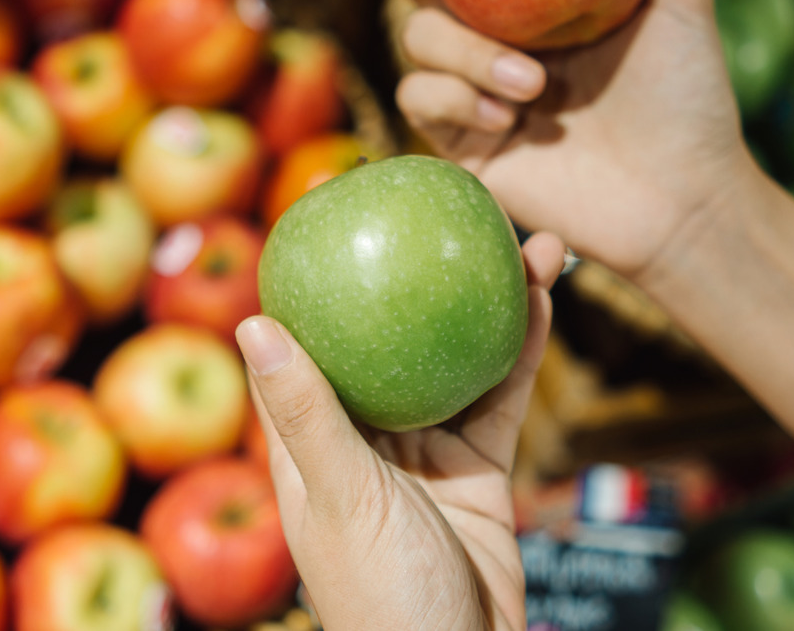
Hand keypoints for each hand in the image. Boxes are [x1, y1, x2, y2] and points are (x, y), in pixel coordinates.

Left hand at [237, 232, 563, 630]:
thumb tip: (252, 321)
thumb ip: (307, 413)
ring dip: (485, 301)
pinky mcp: (477, 472)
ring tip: (521, 240)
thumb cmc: (380, 597)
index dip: (312, 274)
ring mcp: (423, 453)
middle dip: (418, 275)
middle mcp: (363, 437)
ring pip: (453, 359)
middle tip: (448, 207)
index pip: (302, 342)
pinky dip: (519, 351)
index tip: (331, 202)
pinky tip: (541, 298)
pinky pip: (498, 398)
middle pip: (389, 337)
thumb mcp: (341, 496)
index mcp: (310, 442)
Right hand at [386, 0, 752, 280]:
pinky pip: (424, 102)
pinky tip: (509, 116)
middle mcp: (493, 47)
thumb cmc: (689, 102)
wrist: (682, 199)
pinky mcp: (464, 148)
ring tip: (531, 84)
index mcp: (532, 9)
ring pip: (418, 46)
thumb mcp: (683, 5)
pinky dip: (457, 99)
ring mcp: (473, 97)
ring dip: (464, 54)